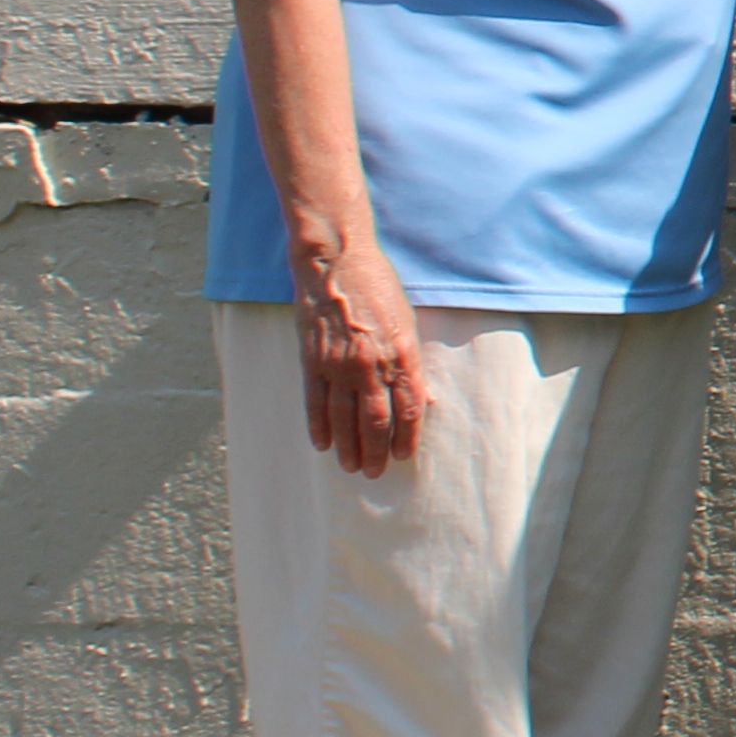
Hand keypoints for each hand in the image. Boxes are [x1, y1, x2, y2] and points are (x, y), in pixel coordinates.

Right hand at [298, 248, 432, 477]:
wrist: (337, 264)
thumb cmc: (379, 289)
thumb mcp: (408, 323)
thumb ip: (412, 363)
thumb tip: (423, 400)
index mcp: (402, 354)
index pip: (408, 408)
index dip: (407, 436)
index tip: (404, 456)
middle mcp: (372, 364)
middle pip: (376, 420)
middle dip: (377, 451)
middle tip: (376, 472)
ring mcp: (339, 364)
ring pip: (344, 418)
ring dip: (349, 447)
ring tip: (351, 467)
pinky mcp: (312, 360)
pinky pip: (315, 402)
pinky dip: (319, 426)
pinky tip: (322, 444)